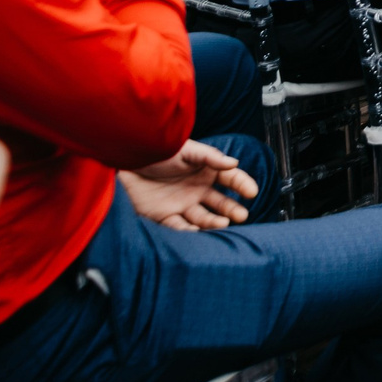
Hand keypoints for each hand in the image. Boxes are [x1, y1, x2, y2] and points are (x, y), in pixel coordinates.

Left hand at [123, 140, 256, 229]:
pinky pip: (178, 226)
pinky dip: (188, 231)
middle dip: (232, 209)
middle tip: (242, 215)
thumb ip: (211, 157)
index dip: (243, 185)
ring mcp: (182, 204)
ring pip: (202, 217)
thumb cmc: (160, 150)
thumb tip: (234, 163)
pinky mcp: (164, 216)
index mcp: (207, 172)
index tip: (252, 193)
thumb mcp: (188, 150)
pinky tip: (197, 231)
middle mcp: (197, 189)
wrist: (130, 159)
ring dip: (214, 222)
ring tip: (223, 224)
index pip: (231, 180)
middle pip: (220, 203)